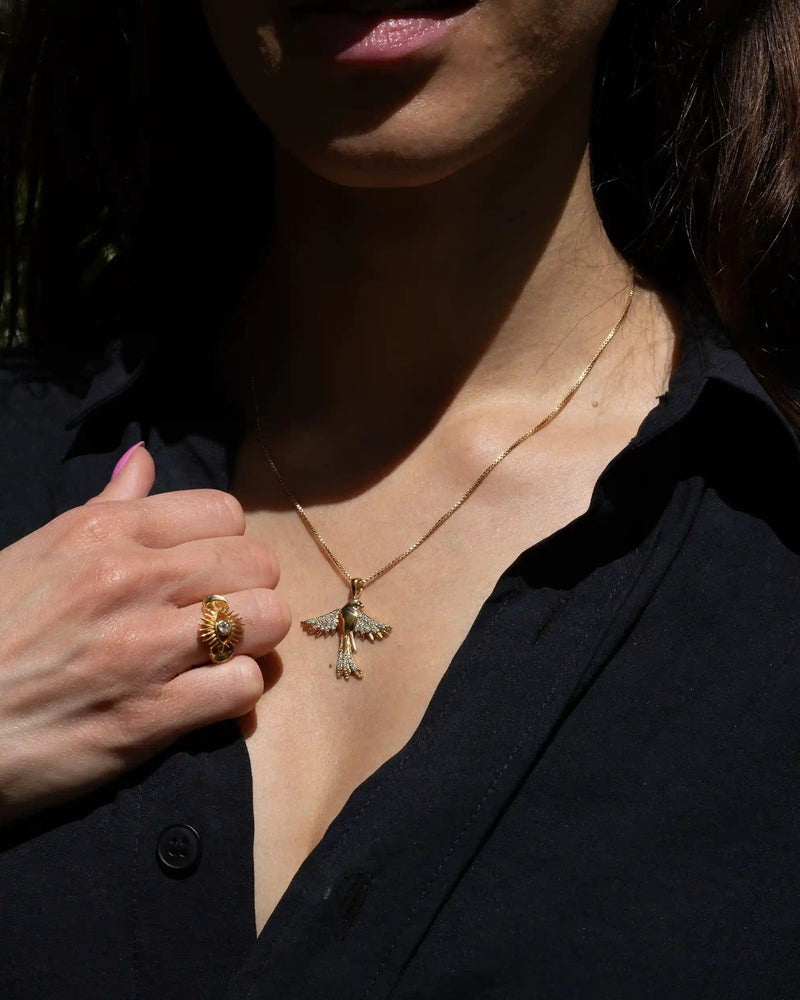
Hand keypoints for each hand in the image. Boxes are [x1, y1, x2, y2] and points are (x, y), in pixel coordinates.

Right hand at [0, 444, 289, 826]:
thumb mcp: (39, 550)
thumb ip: (106, 505)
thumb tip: (142, 457)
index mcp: (103, 530)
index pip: (224, 511)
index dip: (227, 542)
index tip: (209, 569)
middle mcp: (131, 578)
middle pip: (258, 562)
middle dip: (252, 588)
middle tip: (224, 614)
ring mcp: (144, 647)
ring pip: (266, 618)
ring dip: (255, 639)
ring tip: (224, 653)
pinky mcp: (150, 716)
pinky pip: (243, 686)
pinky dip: (236, 693)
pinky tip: (207, 697)